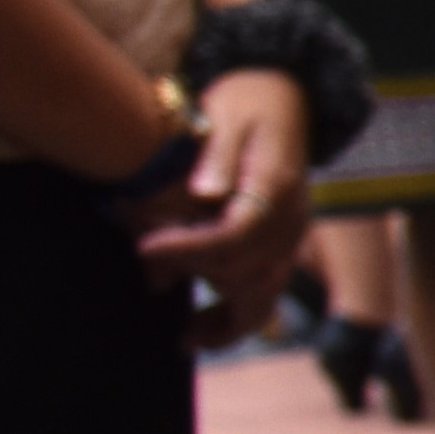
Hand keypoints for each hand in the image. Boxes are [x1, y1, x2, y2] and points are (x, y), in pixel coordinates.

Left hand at [133, 69, 312, 342]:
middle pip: (251, 273)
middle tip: (147, 283)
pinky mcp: (280, 246)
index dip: (188, 248)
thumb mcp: (228, 115)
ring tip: (183, 338)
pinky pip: (265, 293)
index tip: (144, 249)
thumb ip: (217, 156)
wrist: (285, 95)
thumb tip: (203, 194)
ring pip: (265, 295)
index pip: (235, 233)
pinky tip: (201, 329)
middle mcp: (290, 220)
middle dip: (197, 281)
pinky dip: (235, 316)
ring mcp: (290, 237)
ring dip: (225, 321)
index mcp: (276, 188)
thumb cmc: (247, 101)